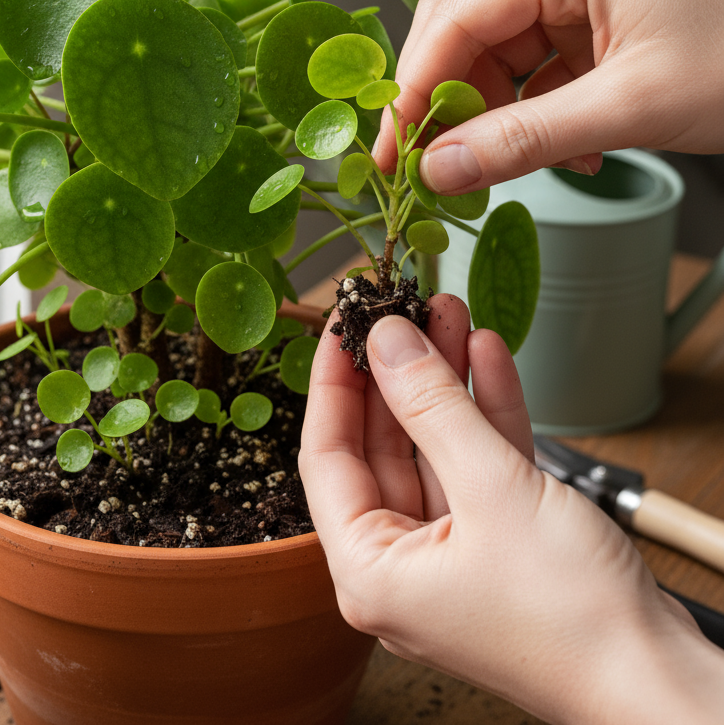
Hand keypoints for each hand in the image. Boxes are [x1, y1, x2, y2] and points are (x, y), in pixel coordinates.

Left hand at [300, 297, 723, 723]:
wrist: (663, 681)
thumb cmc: (574, 620)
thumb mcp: (493, 490)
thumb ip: (434, 408)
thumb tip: (388, 342)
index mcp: (369, 570)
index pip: (327, 455)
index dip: (335, 382)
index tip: (344, 326)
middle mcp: (400, 564)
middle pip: (382, 445)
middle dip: (401, 371)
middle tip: (407, 309)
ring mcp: (450, 552)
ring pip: (434, 447)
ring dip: (446, 382)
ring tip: (449, 315)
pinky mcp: (497, 542)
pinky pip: (476, 464)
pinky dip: (483, 412)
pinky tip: (485, 357)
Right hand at [373, 0, 723, 191]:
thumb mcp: (630, 108)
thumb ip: (524, 139)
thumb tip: (439, 171)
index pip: (459, 12)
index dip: (415, 83)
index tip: (390, 148)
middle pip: (464, 25)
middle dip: (442, 97)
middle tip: (422, 161)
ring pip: (492, 53)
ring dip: (488, 113)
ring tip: (499, 164)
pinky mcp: (588, 25)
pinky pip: (529, 71)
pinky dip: (527, 116)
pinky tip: (560, 151)